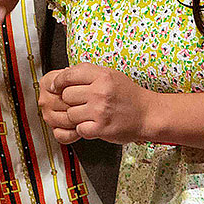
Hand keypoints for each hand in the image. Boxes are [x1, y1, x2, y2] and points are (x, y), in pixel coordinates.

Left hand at [39, 63, 156, 144]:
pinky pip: (79, 129)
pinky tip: (92, 124)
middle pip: (66, 95)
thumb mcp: (110, 76)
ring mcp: (100, 111)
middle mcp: (100, 92)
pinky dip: (83, 129)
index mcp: (102, 76)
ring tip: (87, 115)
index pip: (69, 75)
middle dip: (70, 101)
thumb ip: (88, 74)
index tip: (55, 87)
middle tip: (79, 103)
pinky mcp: (101, 128)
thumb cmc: (129, 95)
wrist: (148, 115)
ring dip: (75, 117)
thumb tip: (63, 76)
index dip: (58, 82)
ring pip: (70, 114)